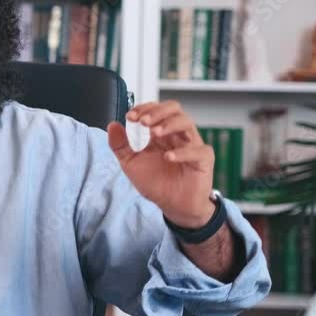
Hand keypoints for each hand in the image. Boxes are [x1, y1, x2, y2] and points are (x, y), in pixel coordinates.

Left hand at [106, 100, 215, 227]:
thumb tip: (112, 125)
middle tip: (143, 121)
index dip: (143, 109)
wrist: (172, 206)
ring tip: (154, 133)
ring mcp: (192, 145)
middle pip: (174, 109)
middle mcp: (177, 134)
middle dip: (157, 111)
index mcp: (160, 132)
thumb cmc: (155, 182)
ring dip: (169, 124)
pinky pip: (197, 150)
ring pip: (186, 123)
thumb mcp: (131, 163)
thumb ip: (120, 145)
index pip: (155, 110)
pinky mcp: (203, 160)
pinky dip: (182, 152)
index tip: (130, 117)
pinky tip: (168, 157)